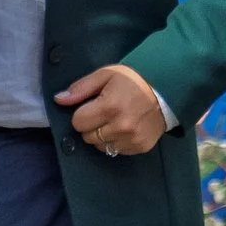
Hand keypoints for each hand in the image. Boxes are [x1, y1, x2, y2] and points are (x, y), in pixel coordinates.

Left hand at [55, 64, 171, 155]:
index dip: (81, 114)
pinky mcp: (141, 147)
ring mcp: (132, 139)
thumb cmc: (132, 80)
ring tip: (114, 120)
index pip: (78, 122)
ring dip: (102, 136)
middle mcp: (121, 126)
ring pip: (100, 146)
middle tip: (103, 113)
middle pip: (87, 136)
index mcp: (110, 107)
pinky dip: (116, 141)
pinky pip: (116, 151)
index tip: (91, 106)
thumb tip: (59, 99)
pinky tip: (125, 128)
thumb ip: (81, 89)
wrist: (167, 89)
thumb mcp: (105, 75)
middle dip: (91, 125)